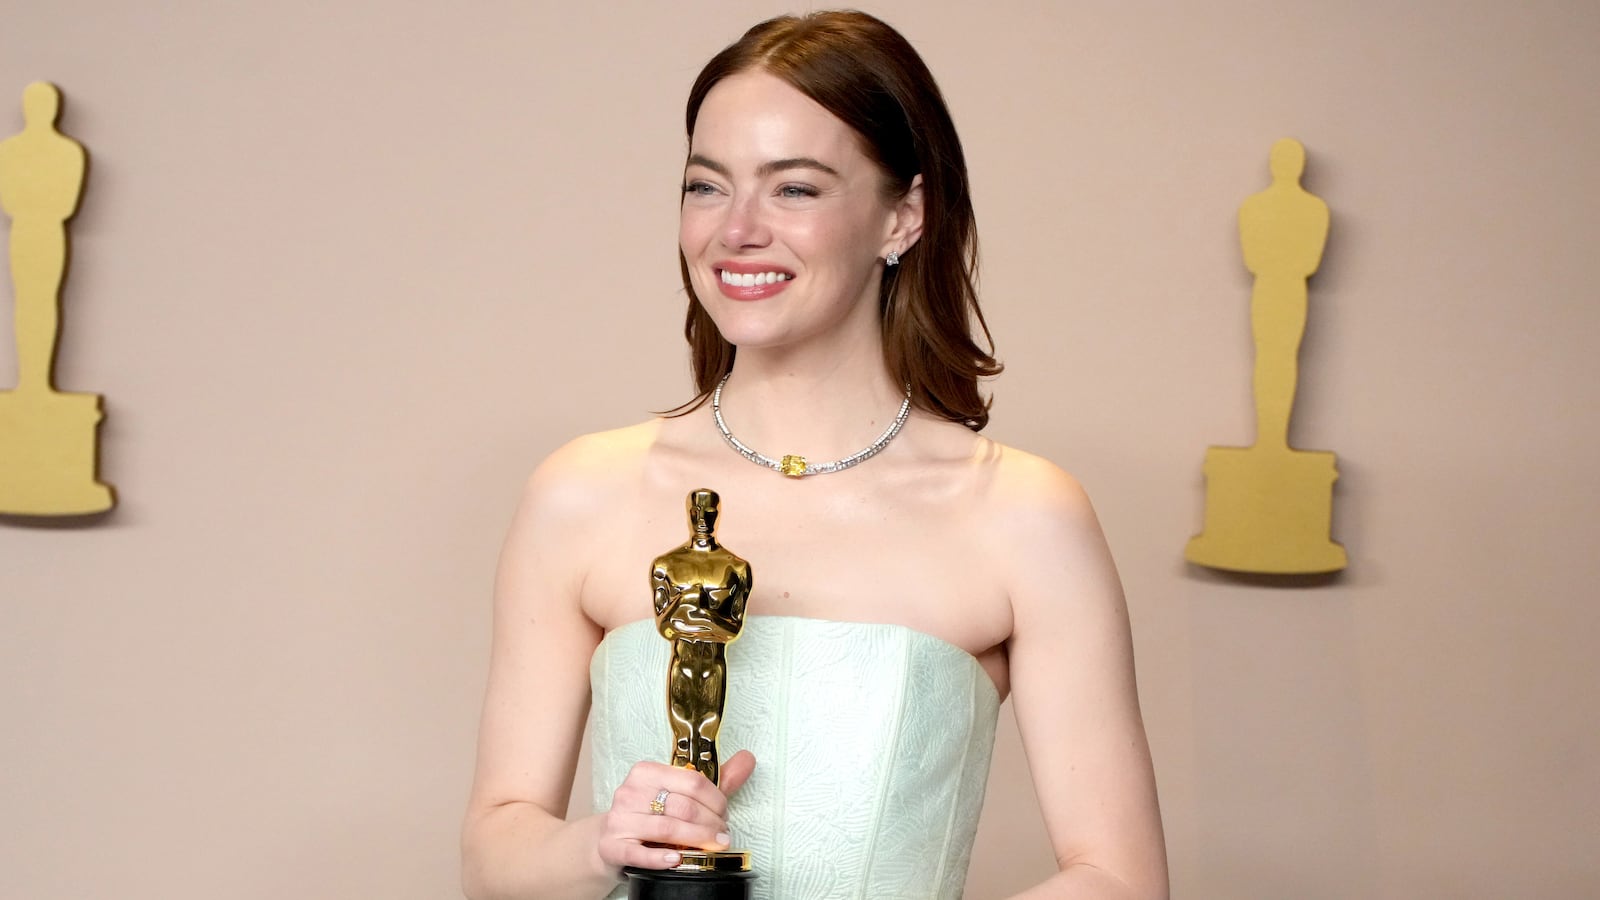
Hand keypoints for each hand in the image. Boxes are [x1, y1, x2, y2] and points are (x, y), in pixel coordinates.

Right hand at [597, 751, 755, 874]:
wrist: (609, 840)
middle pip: (683, 806)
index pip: (692, 781)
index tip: (724, 814)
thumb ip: (714, 781)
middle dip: (711, 823)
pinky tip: (678, 858)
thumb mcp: (679, 794)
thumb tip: (747, 759)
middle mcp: (630, 792)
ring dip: (697, 839)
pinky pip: (640, 853)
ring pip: (667, 828)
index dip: (716, 800)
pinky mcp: (612, 846)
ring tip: (712, 847)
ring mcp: (620, 820)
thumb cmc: (649, 815)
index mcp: (647, 772)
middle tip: (722, 835)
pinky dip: (662, 857)